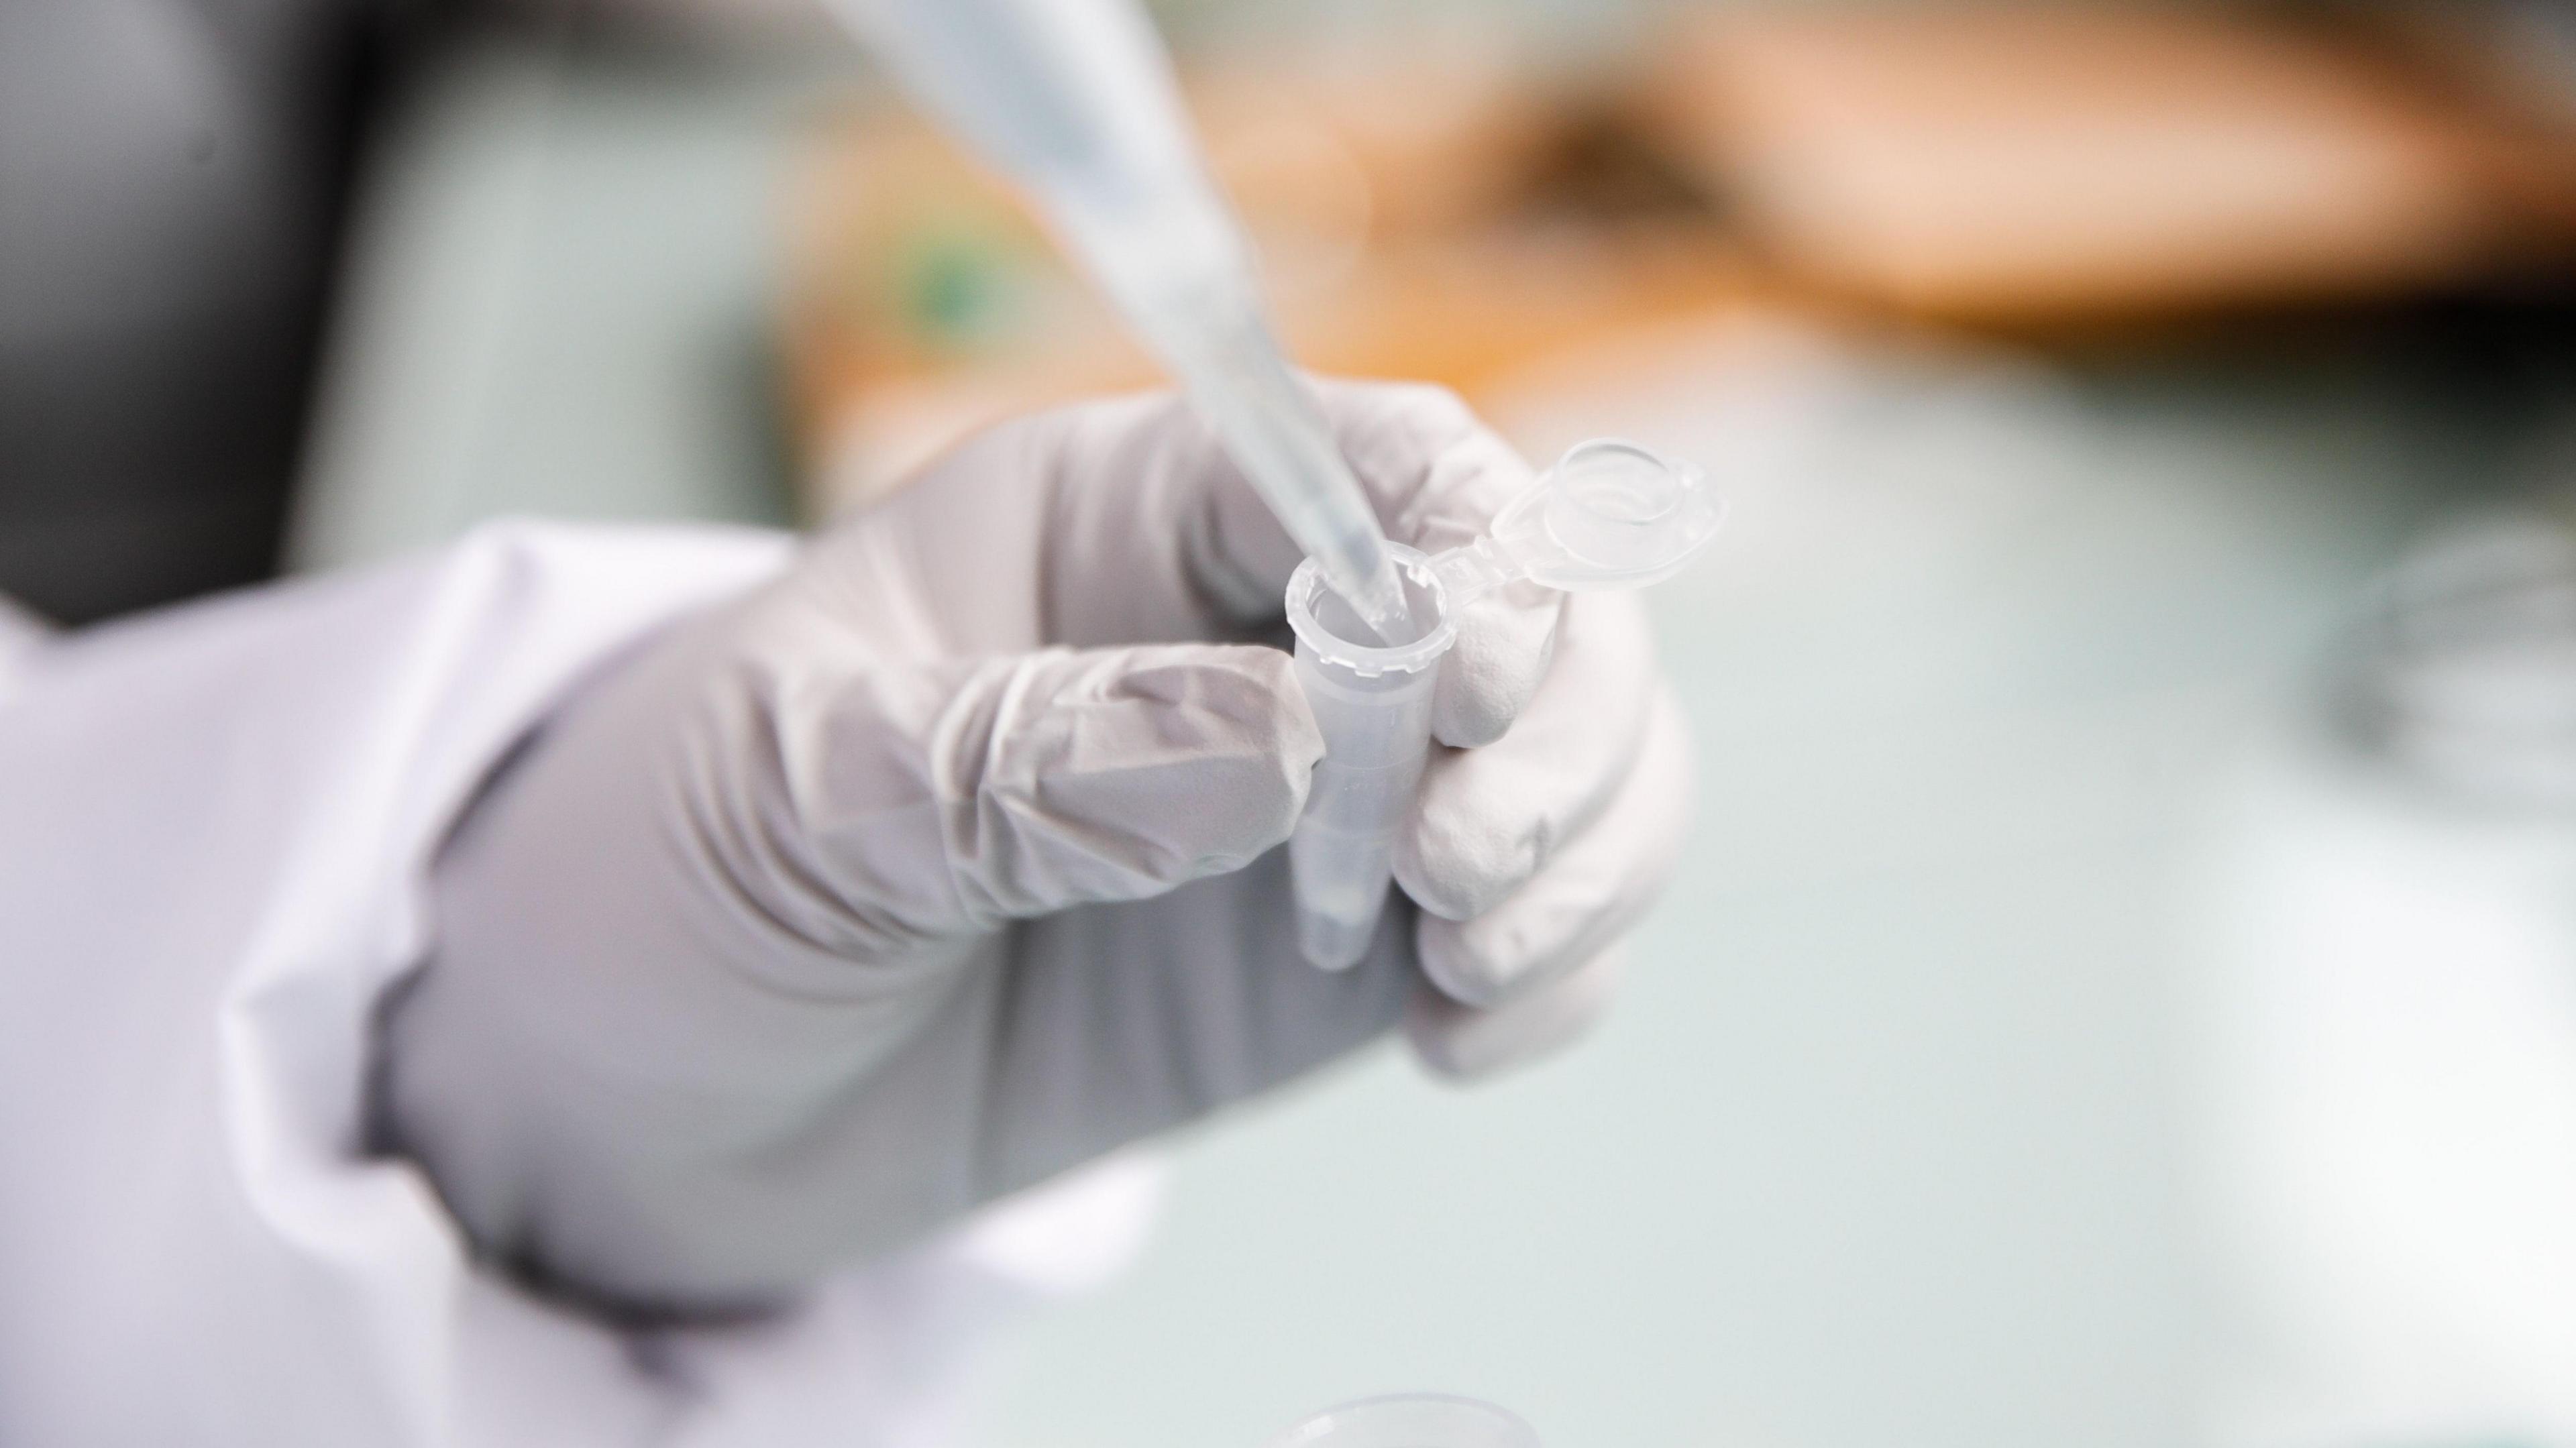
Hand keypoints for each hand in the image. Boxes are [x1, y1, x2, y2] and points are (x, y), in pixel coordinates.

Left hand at [380, 382, 1693, 1310]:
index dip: (1479, 544)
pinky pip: (1532, 923)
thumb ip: (1031, 756)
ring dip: (1587, 847)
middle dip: (1556, 721)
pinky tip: (1461, 1040)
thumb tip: (1289, 743)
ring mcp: (1316, 797)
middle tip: (1451, 867)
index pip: (1375, 459)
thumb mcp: (803, 789)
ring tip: (1468, 967)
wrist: (653, 1092)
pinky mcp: (1339, 949)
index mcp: (1124, 516)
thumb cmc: (683, 868)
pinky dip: (1556, 971)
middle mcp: (1256, 635)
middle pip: (1530, 600)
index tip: (1471, 681)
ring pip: (1576, 754)